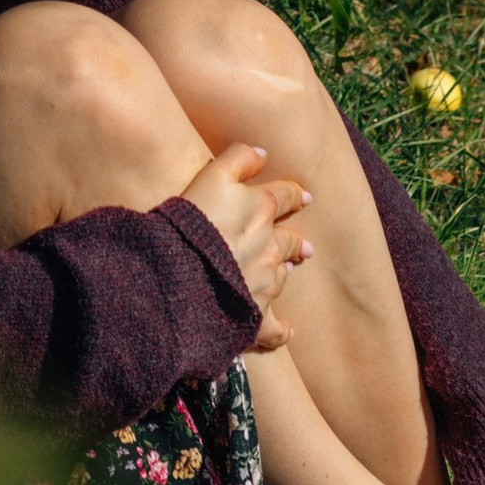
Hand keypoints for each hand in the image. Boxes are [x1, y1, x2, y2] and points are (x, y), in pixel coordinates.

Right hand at [170, 140, 311, 347]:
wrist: (181, 274)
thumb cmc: (192, 222)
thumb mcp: (211, 175)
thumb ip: (239, 158)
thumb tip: (263, 153)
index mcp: (260, 209)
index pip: (284, 196)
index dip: (294, 194)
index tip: (304, 197)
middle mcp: (269, 246)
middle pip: (289, 240)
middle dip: (295, 240)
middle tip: (304, 245)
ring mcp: (264, 283)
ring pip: (282, 276)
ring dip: (284, 272)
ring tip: (287, 272)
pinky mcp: (254, 316)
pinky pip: (274, 328)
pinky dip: (282, 330)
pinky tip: (287, 331)